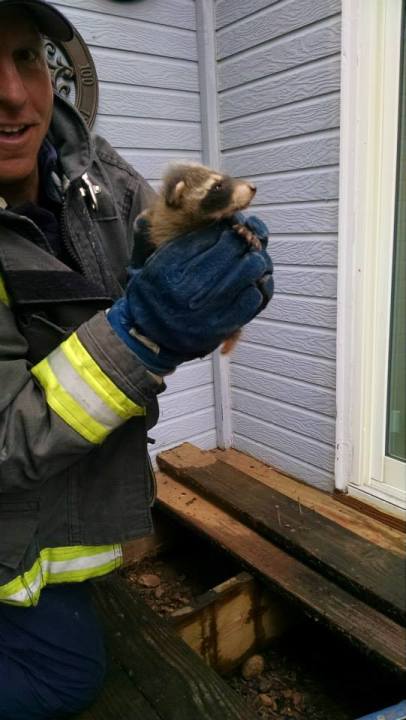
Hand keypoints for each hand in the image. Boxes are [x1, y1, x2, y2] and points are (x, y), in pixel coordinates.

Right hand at [107, 217, 272, 374]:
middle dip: (245, 240)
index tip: (233, 225)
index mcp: (172, 263)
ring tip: (251, 261)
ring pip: (249, 270)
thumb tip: (187, 198)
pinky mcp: (223, 324)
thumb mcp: (152, 261)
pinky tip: (249, 286)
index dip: (228, 224)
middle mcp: (190, 284)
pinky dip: (256, 288)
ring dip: (255, 262)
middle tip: (247, 241)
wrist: (150, 339)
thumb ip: (172, 237)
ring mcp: (208, 306)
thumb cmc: (153, 296)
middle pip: (234, 247)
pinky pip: (253, 298)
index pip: (212, 232)